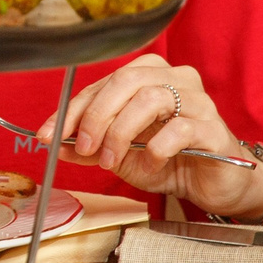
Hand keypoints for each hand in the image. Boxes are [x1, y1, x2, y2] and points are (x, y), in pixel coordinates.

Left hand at [37, 53, 262, 214]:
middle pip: (126, 81)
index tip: (48, 135)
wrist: (215, 185)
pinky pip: (178, 130)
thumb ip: (89, 147)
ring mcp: (199, 102)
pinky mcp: (214, 130)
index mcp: (150, 76)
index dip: (73, 110)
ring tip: (112, 161)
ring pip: (150, 99)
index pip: (103, 84)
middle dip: (96, 116)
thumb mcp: (120, 156)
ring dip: (121, 133)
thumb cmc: (170, 162)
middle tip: (83, 147)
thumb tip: (54, 143)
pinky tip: (150, 165)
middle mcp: (176, 80)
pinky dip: (155, 150)